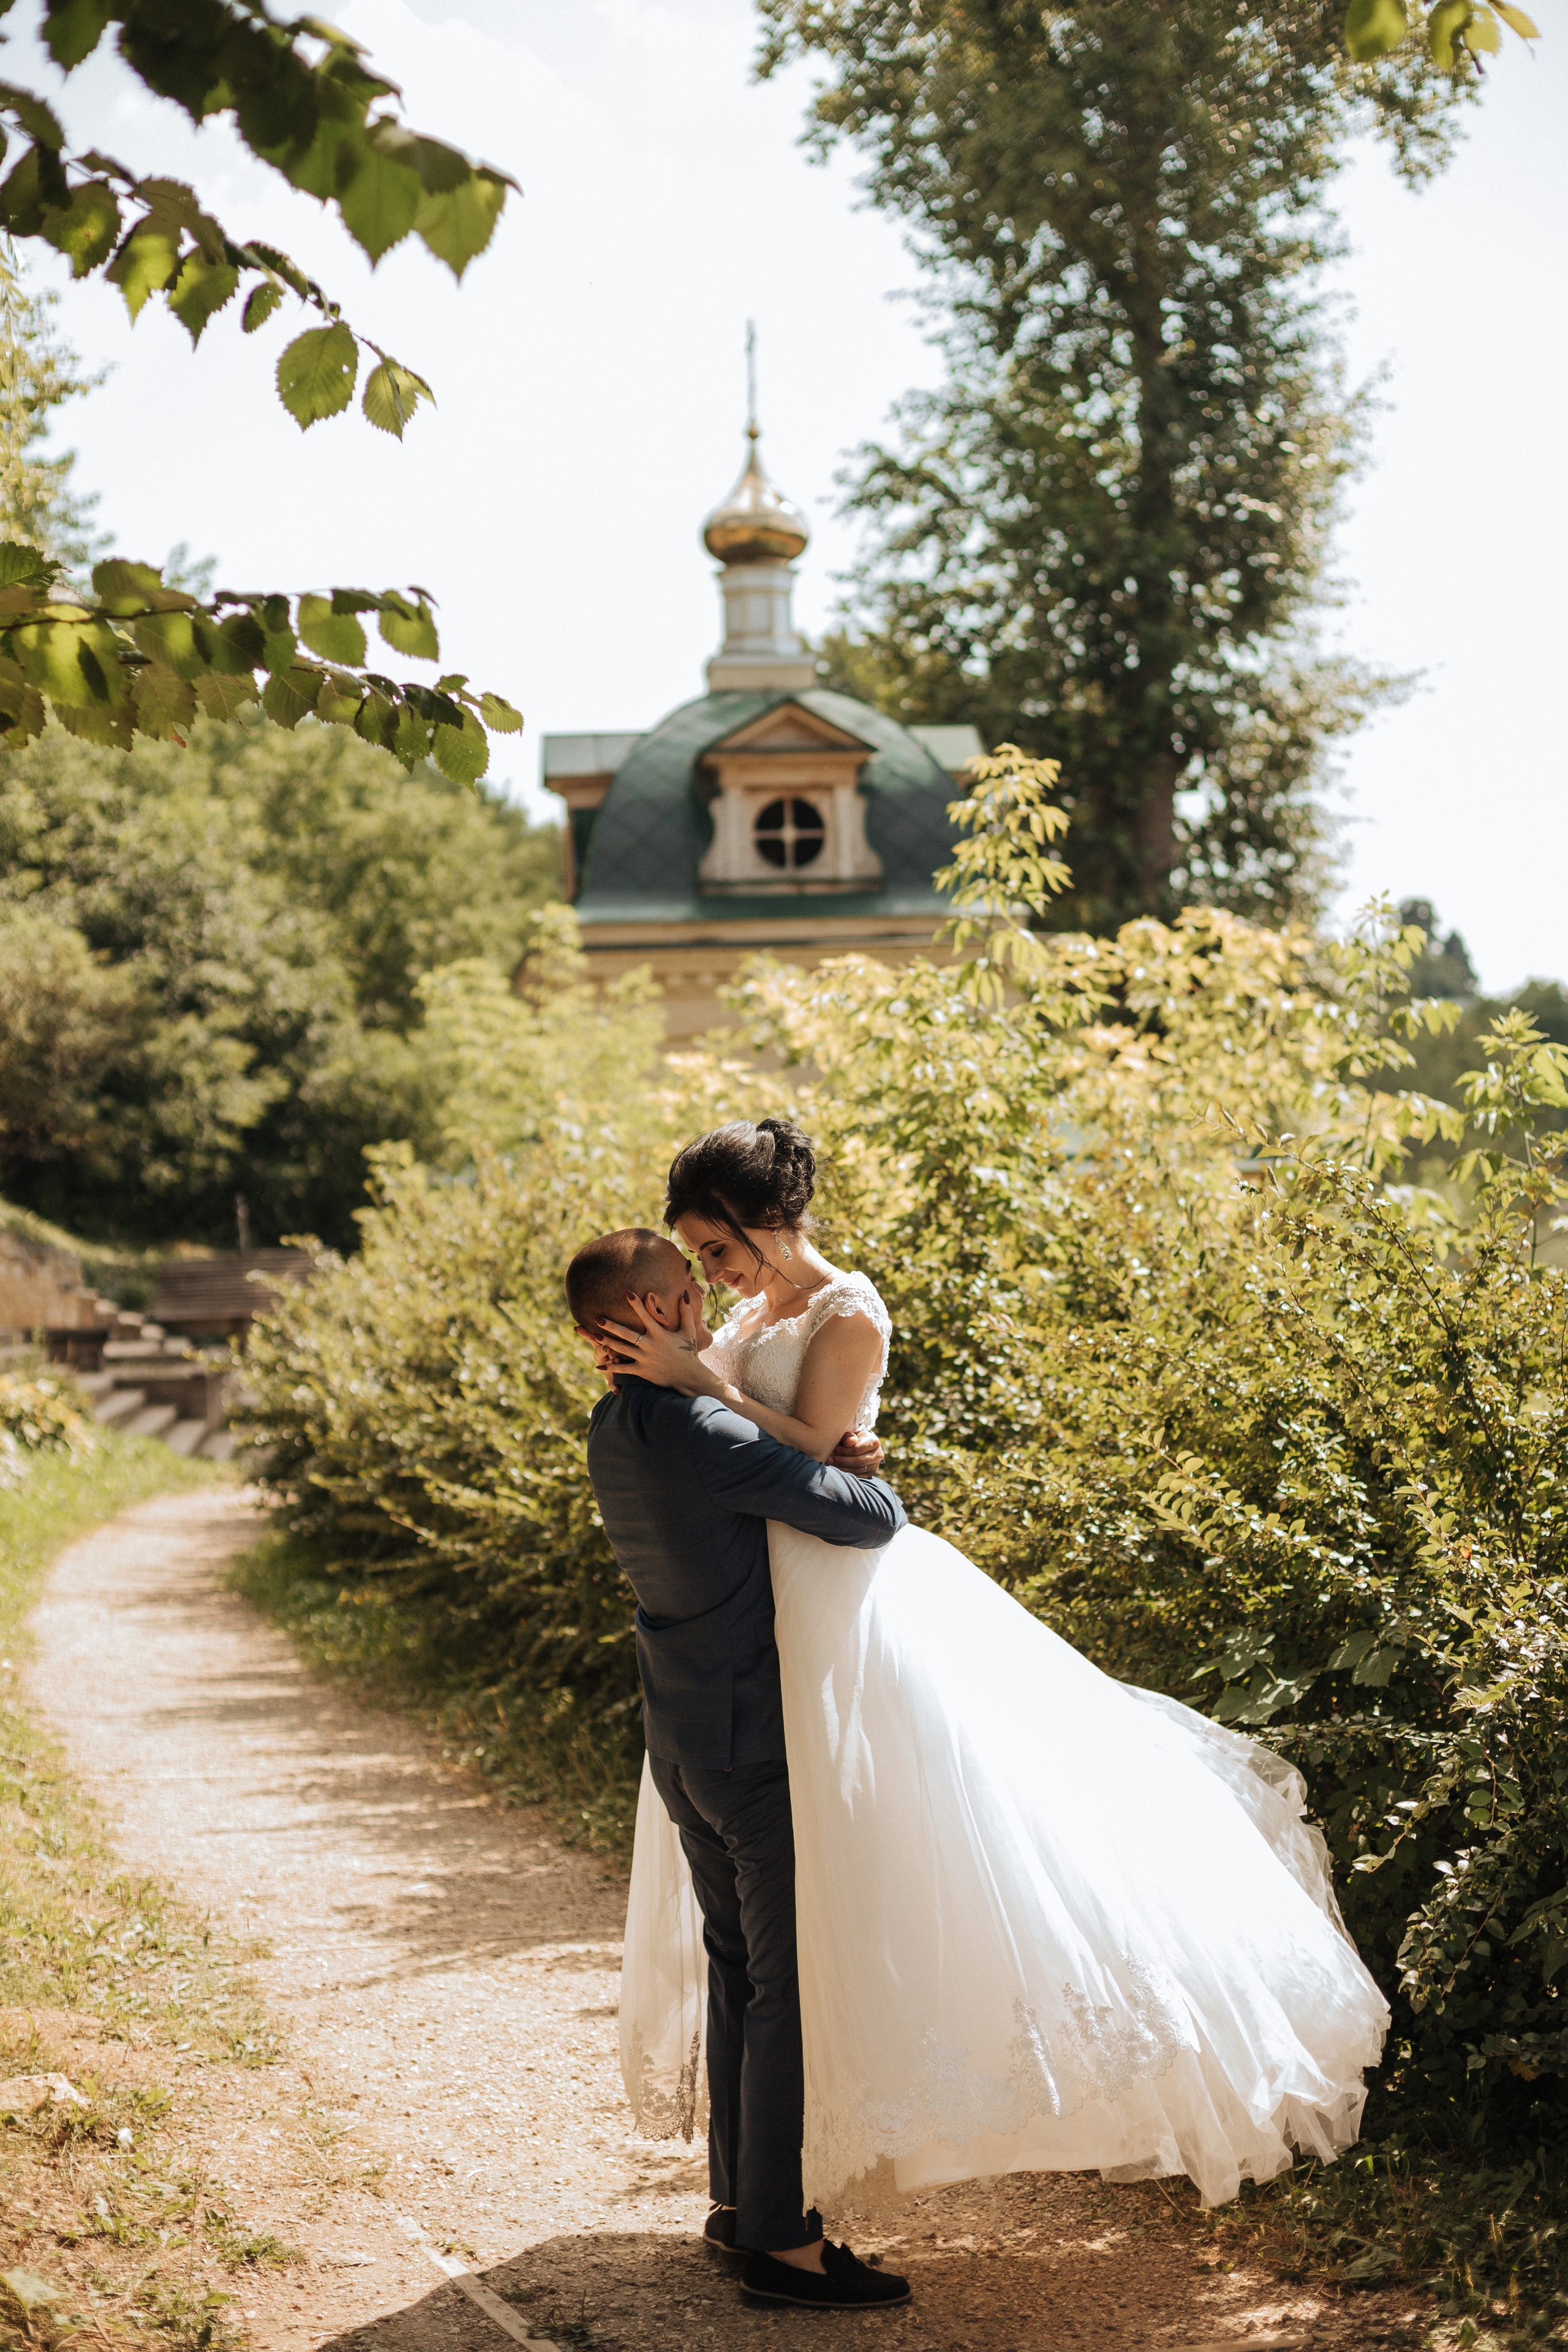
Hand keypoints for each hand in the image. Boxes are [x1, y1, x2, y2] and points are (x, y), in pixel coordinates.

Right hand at [580, 1330, 631, 1387]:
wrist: (624, 1363)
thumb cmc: (618, 1344)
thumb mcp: (613, 1337)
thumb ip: (608, 1329)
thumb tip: (588, 1307)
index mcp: (599, 1345)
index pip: (590, 1338)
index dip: (585, 1334)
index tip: (579, 1328)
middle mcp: (600, 1358)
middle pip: (598, 1353)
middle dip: (602, 1350)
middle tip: (606, 1348)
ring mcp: (605, 1369)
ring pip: (605, 1368)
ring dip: (610, 1365)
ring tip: (616, 1361)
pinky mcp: (611, 1379)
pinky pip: (611, 1383)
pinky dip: (613, 1386)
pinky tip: (617, 1390)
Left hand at [597, 1293, 718, 1396]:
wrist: (688, 1377)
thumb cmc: (688, 1352)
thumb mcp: (689, 1331)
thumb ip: (686, 1312)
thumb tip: (684, 1293)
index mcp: (660, 1334)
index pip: (646, 1316)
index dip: (636, 1304)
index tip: (626, 1292)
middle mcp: (650, 1345)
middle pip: (627, 1334)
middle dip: (611, 1326)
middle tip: (597, 1318)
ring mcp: (645, 1359)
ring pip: (622, 1349)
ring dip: (607, 1343)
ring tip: (594, 1336)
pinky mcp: (642, 1371)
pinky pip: (624, 1370)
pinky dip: (612, 1368)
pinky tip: (599, 1366)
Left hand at [830, 1426, 884, 1475]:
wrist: (863, 1445)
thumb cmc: (855, 1438)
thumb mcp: (852, 1434)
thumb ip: (849, 1436)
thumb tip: (848, 1442)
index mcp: (874, 1442)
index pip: (857, 1449)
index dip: (843, 1451)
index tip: (832, 1451)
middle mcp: (878, 1455)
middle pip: (857, 1461)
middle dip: (841, 1461)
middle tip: (828, 1460)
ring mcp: (875, 1465)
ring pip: (857, 1470)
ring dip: (842, 1468)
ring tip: (830, 1465)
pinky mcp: (871, 1474)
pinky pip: (858, 1476)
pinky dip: (846, 1474)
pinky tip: (837, 1470)